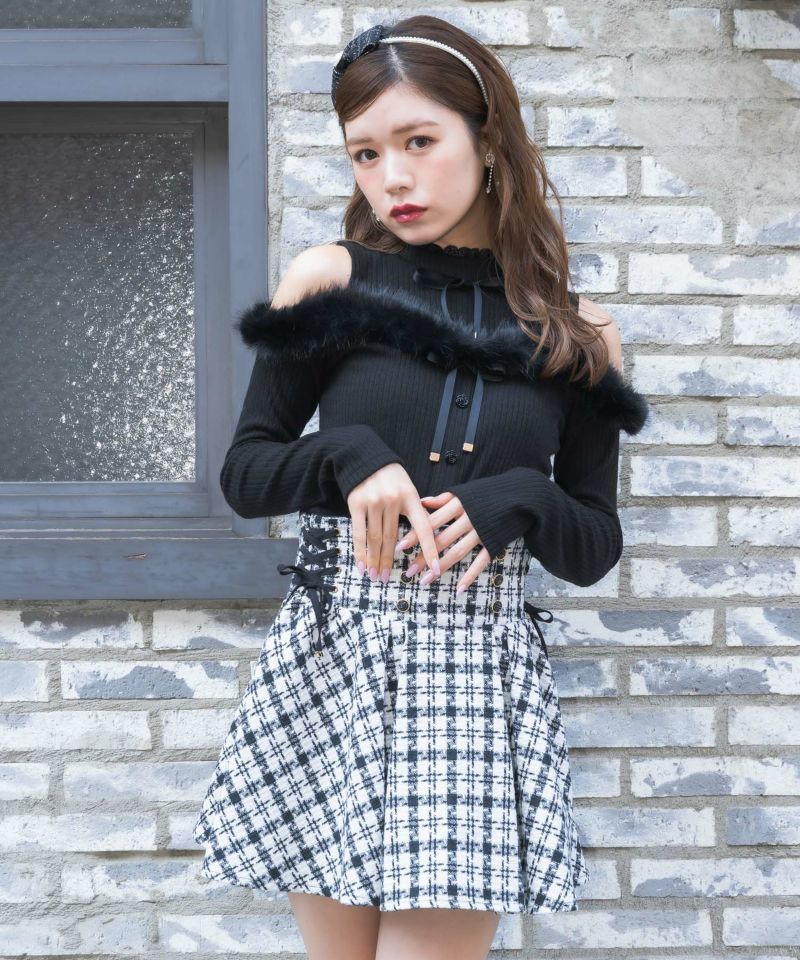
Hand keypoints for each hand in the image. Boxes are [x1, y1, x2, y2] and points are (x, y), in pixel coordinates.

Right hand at [346, 462, 441, 583]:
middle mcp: (393, 500)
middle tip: (388, 579)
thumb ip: (418, 510)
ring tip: (375, 576)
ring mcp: (374, 502)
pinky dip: (360, 551)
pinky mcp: (356, 504)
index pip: (424, 528)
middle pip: (393, 538)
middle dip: (390, 561)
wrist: (364, 457)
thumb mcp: (409, 488)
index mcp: (411, 497)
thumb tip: (431, 533)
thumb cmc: (391, 477)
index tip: (436, 569)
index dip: (430, 550)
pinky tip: (362, 565)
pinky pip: (359, 533)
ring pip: (376, 538)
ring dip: (375, 561)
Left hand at [395, 491, 492, 593]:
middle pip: (441, 540)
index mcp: (458, 504)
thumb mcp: (463, 492)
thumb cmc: (485, 494)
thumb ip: (443, 499)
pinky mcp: (493, 543)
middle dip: (423, 557)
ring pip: (457, 553)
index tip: (399, 546)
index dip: (415, 534)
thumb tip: (421, 502)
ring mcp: (481, 532)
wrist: (518, 495)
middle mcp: (468, 519)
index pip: (431, 521)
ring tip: (425, 581)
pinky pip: (480, 562)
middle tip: (408, 571)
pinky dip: (470, 576)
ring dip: (440, 568)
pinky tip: (458, 589)